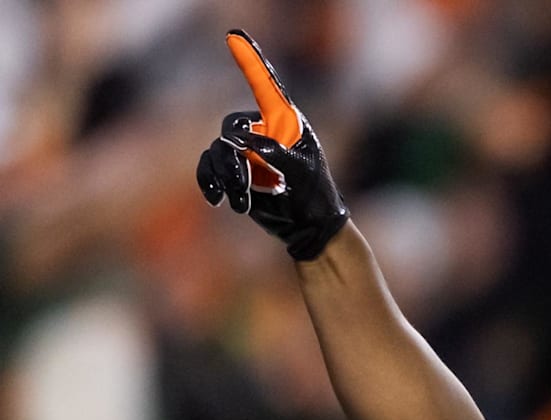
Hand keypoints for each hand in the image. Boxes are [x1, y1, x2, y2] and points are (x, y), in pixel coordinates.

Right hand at [196, 30, 348, 260]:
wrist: (306, 225)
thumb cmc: (314, 195)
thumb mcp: (301, 171)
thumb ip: (274, 152)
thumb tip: (238, 140)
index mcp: (286, 121)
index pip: (266, 85)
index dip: (250, 60)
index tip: (234, 34)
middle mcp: (263, 129)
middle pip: (231, 126)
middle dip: (235, 157)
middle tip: (247, 183)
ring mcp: (246, 150)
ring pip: (218, 151)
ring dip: (227, 177)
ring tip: (242, 202)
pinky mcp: (233, 170)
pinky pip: (208, 167)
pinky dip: (210, 182)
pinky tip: (218, 199)